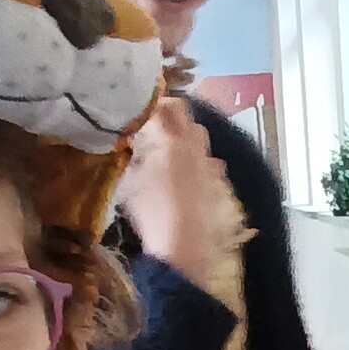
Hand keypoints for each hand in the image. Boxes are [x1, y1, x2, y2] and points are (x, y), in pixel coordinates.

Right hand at [119, 98, 229, 288]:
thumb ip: (134, 156)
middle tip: (154, 127)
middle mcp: (194, 147)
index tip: (140, 111)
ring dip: (186, 137)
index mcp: (170, 140)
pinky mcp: (218, 185)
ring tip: (171, 150)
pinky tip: (189, 176)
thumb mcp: (130, 181)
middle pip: (186, 117)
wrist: (184, 245)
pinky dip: (198, 162)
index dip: (152, 104)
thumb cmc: (151, 212)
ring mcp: (209, 165)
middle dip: (171, 116)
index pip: (165, 106)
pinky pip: (210, 163)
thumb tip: (134, 144)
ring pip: (200, 138)